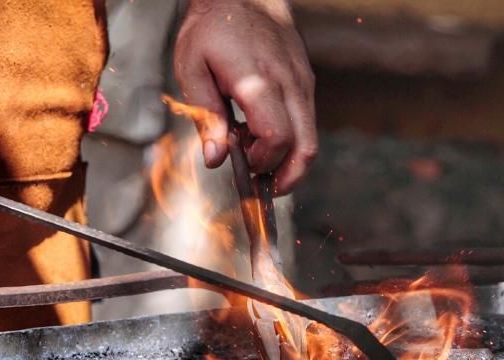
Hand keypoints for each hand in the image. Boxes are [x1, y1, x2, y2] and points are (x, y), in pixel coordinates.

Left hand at [174, 0, 316, 194]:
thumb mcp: (192, 68)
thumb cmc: (213, 28)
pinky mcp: (307, 81)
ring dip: (289, 160)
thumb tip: (215, 160)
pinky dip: (291, 140)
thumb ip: (205, 117)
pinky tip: (262, 134)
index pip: (277, 138)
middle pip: (305, 147)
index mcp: (258, 82)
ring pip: (311, 138)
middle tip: (265, 187)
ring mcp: (303, 83)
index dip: (263, 162)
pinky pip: (307, 122)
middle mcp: (289, 84)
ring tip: (258, 157)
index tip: (245, 166)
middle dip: (288, 177)